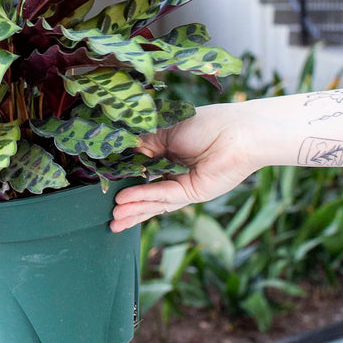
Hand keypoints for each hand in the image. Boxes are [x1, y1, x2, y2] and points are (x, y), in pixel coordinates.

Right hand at [110, 103, 258, 231]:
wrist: (237, 131)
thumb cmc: (205, 123)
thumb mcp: (164, 130)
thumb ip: (143, 144)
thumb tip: (123, 156)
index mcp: (168, 153)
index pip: (141, 171)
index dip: (124, 179)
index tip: (105, 185)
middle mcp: (175, 172)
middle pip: (147, 192)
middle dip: (128, 206)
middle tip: (107, 217)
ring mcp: (184, 184)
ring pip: (154, 200)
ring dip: (134, 209)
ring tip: (113, 219)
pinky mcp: (193, 193)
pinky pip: (164, 196)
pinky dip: (145, 197)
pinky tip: (126, 200)